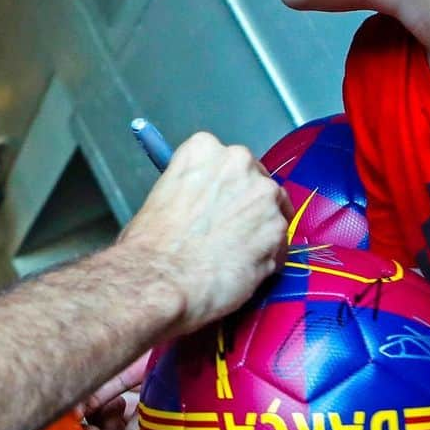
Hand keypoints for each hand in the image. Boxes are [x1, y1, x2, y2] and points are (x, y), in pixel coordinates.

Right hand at [122, 132, 290, 335]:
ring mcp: (264, 195)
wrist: (160, 280)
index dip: (222, 187)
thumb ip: (193, 191)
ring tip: (233, 255)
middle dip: (246, 205)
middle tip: (227, 231)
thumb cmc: (150, 245)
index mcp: (204, 149)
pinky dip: (266, 257)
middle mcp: (239, 162)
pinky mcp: (278, 231)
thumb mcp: (161, 197)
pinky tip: (241, 270)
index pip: (225, 161)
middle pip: (256, 180)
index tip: (216, 204)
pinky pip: (280, 244)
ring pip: (273, 212)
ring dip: (259, 231)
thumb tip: (206, 205)